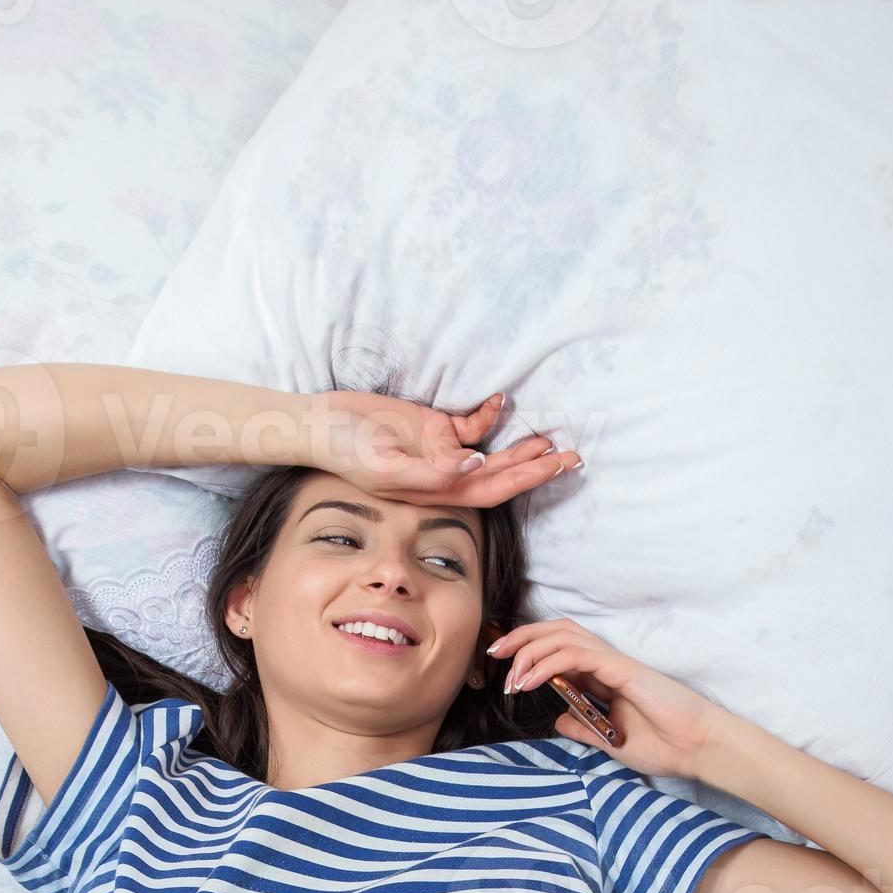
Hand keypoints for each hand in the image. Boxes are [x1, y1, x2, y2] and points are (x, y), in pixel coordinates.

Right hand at [306, 390, 580, 507]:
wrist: (320, 424)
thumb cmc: (345, 450)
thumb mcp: (386, 466)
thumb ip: (431, 472)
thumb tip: (477, 464)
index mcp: (436, 490)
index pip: (492, 488)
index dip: (527, 479)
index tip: (558, 467)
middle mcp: (443, 474)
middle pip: (499, 474)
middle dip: (535, 467)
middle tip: (573, 456)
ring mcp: (438, 451)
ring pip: (490, 451)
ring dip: (519, 446)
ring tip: (551, 438)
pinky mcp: (431, 426)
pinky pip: (469, 424)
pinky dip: (487, 414)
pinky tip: (501, 402)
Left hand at [488, 618, 728, 781]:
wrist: (696, 748)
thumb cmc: (663, 744)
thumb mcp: (610, 741)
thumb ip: (584, 727)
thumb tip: (558, 720)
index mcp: (602, 677)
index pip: (559, 648)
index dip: (528, 649)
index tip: (501, 666)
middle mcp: (606, 663)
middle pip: (556, 632)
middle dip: (520, 637)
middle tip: (492, 654)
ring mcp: (614, 663)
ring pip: (562, 637)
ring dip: (529, 651)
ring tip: (509, 676)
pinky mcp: (621, 669)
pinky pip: (575, 656)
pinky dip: (546, 664)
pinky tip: (528, 681)